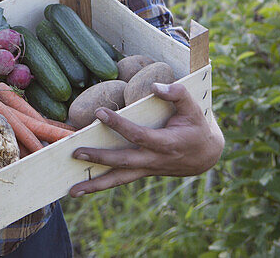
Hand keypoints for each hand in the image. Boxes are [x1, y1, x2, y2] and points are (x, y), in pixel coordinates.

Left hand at [68, 81, 223, 195]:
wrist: (206, 155)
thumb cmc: (197, 126)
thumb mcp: (195, 108)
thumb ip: (178, 94)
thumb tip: (156, 86)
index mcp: (167, 143)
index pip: (139, 135)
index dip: (120, 125)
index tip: (100, 113)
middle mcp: (155, 160)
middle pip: (124, 162)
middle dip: (100, 158)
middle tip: (76, 153)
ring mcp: (148, 169)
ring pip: (120, 179)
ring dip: (96, 185)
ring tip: (73, 191)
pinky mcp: (143, 172)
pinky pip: (121, 179)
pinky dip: (102, 184)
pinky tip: (82, 188)